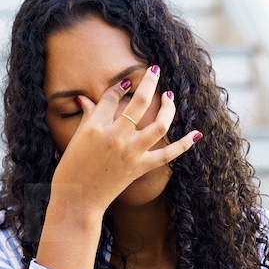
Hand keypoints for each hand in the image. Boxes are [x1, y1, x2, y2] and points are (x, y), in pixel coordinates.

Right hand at [49, 64, 200, 219]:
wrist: (79, 199)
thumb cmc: (72, 168)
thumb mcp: (77, 139)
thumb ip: (87, 117)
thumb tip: (85, 99)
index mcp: (95, 126)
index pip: (113, 97)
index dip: (120, 86)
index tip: (127, 82)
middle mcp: (115, 136)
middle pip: (139, 102)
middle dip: (149, 81)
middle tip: (155, 70)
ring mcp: (130, 152)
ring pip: (158, 125)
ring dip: (168, 108)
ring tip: (169, 96)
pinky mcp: (140, 167)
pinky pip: (167, 155)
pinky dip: (183, 145)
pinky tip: (197, 134)